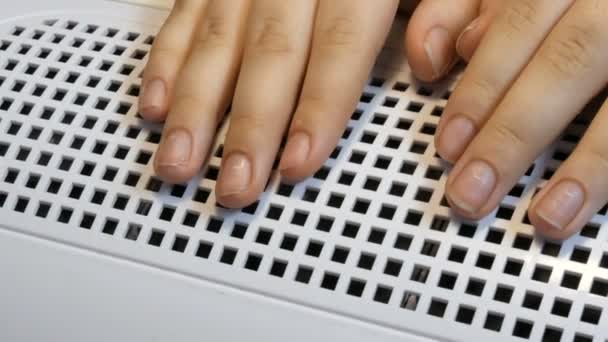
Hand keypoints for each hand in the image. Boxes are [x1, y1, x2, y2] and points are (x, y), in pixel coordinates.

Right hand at [139, 0, 484, 207]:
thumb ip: (447, 5)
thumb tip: (433, 58)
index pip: (340, 40)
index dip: (318, 105)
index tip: (299, 161)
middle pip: (270, 48)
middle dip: (250, 124)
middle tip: (238, 184)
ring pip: (217, 35)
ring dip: (196, 106)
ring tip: (182, 162)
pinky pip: (185, 13)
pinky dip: (168, 60)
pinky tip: (158, 104)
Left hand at [434, 0, 607, 239]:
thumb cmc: (571, 0)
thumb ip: (463, 7)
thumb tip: (429, 60)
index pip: (517, 23)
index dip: (480, 88)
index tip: (449, 145)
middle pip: (568, 59)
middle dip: (513, 133)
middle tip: (471, 192)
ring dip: (590, 163)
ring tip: (549, 217)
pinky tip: (594, 198)